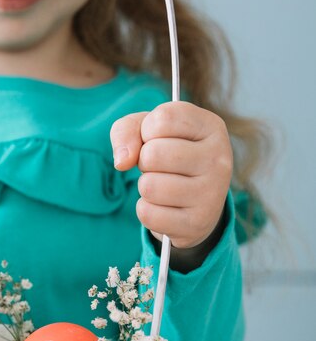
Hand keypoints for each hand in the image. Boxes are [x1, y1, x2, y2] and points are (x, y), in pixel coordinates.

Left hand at [110, 101, 232, 249]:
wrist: (194, 204)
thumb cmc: (167, 157)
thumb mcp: (148, 133)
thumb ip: (127, 131)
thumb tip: (122, 161)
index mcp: (211, 127)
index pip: (163, 118)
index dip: (146, 131)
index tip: (156, 139)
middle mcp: (218, 158)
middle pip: (152, 155)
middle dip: (144, 162)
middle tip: (159, 168)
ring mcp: (211, 192)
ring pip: (148, 186)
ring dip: (146, 187)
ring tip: (163, 186)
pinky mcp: (197, 222)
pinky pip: (148, 213)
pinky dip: (147, 210)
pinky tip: (165, 207)